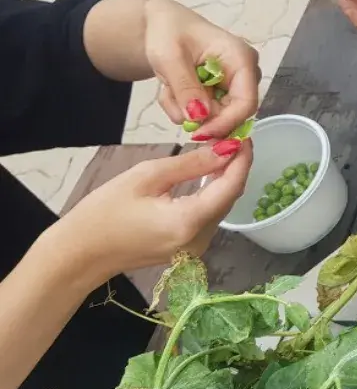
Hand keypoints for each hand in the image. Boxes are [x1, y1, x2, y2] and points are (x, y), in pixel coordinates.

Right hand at [49, 140, 252, 278]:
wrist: (80, 254)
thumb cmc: (104, 212)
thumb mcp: (146, 177)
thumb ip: (191, 164)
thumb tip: (226, 149)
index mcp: (189, 222)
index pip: (231, 186)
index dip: (242, 159)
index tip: (243, 134)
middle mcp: (200, 239)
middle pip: (230, 197)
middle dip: (235, 166)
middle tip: (231, 136)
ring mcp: (196, 248)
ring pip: (222, 207)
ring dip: (225, 179)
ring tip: (221, 149)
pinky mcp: (189, 249)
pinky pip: (210, 216)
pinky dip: (213, 194)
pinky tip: (209, 174)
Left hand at [143, 0, 260, 139]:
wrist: (161, 26)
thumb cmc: (167, 32)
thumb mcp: (169, 58)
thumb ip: (185, 87)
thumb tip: (201, 117)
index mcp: (241, 59)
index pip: (246, 102)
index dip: (226, 123)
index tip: (198, 133)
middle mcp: (245, 74)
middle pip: (234, 113)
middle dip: (201, 116)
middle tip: (172, 102)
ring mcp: (235, 85)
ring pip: (217, 117)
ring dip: (188, 111)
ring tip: (168, 89)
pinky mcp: (223, 93)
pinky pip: (208, 114)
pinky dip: (186, 110)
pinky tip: (174, 91)